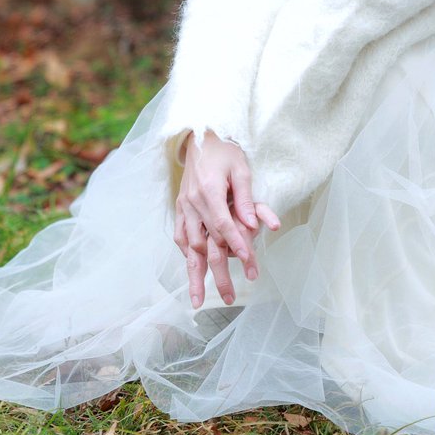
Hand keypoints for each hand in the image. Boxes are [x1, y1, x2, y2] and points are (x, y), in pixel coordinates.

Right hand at [173, 131, 279, 308]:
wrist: (200, 135)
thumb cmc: (225, 150)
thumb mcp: (241, 168)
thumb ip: (245, 198)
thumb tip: (255, 226)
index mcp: (209, 191)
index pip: (224, 226)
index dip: (237, 247)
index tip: (249, 265)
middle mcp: (193, 202)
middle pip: (205, 245)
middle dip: (216, 274)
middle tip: (228, 298)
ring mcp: (183, 205)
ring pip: (188, 246)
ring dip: (194, 273)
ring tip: (198, 299)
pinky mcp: (179, 206)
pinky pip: (181, 236)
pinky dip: (186, 254)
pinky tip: (192, 268)